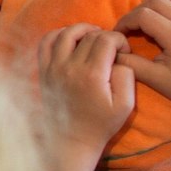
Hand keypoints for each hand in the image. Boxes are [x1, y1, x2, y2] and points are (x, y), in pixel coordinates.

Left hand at [38, 24, 136, 161]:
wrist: (71, 140)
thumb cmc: (100, 124)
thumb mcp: (125, 105)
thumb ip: (127, 76)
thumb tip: (118, 58)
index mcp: (92, 74)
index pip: (106, 39)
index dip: (120, 40)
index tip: (124, 51)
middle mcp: (70, 66)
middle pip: (89, 35)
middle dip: (105, 36)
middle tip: (112, 47)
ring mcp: (53, 67)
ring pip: (66, 33)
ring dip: (82, 30)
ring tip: (93, 36)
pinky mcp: (43, 70)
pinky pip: (45, 42)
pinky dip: (58, 34)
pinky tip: (70, 39)